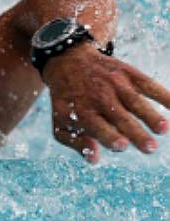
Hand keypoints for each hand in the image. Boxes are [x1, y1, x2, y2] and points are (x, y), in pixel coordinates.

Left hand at [43, 42, 169, 163]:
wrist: (68, 61)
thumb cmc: (69, 100)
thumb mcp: (61, 121)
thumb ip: (75, 142)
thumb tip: (94, 159)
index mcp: (82, 111)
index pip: (97, 126)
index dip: (109, 136)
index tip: (122, 145)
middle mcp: (99, 97)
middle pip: (120, 118)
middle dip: (135, 133)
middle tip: (150, 148)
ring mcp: (115, 84)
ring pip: (136, 102)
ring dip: (151, 116)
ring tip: (163, 129)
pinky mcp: (128, 73)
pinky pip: (148, 84)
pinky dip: (163, 94)